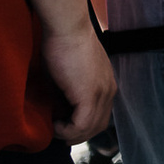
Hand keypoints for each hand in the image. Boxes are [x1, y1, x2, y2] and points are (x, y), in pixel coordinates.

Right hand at [43, 26, 113, 142]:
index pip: (100, 116)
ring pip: (91, 128)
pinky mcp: (90, 95)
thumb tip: (58, 109)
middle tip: (57, 132)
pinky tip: (54, 123)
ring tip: (54, 128)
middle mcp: (109, 90)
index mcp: (106, 84)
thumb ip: (70, 91)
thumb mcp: (70, 74)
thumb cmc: (63, 45)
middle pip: (98, 126)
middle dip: (76, 135)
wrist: (68, 28)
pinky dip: (67, 130)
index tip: (61, 125)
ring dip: (70, 134)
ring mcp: (102, 92)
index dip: (81, 127)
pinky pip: (82, 125)